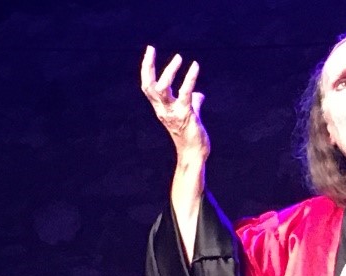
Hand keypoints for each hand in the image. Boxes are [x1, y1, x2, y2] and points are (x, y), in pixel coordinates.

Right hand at [140, 45, 209, 159]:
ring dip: (169, 72)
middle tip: (151, 49)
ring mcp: (173, 112)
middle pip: (148, 86)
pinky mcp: (185, 114)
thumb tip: (199, 94)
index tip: (149, 52)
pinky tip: (195, 66)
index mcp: (161, 109)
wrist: (194, 154)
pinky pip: (185, 93)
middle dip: (147, 66)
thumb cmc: (192, 137)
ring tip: (179, 58)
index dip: (146, 69)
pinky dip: (190, 78)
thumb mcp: (190, 116)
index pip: (147, 87)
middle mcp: (163, 110)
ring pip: (162, 89)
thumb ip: (193, 103)